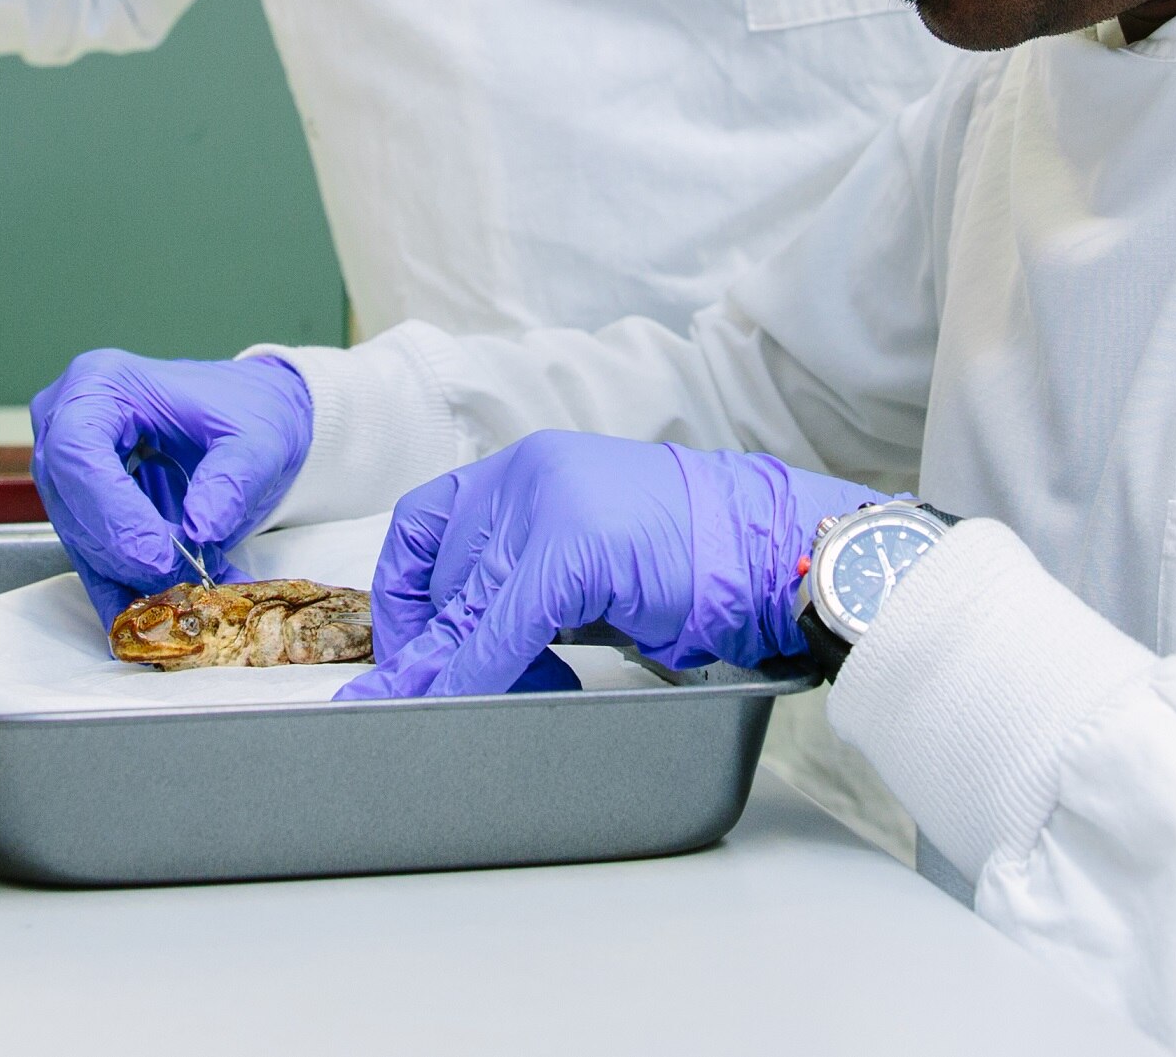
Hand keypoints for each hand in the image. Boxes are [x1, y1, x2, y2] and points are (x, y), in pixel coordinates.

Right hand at [29, 352, 315, 630]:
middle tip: (178, 582)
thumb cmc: (247, 410)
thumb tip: (199, 530)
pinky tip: (152, 613)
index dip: (111, 510)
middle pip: (71, 500)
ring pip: (79, 536)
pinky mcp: (83, 507)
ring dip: (127, 575)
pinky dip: (123, 588)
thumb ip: (231, 480)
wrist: (252, 417)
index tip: (158, 554)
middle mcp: (69, 421)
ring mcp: (70, 467)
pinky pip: (92, 556)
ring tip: (184, 593)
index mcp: (102, 384)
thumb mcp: (258, 438)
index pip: (79, 451)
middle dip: (123, 552)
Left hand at [338, 431, 875, 699]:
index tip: (401, 647)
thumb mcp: (586, 571)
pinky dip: (472, 674)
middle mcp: (532, 476)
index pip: (426, 523)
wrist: (773, 547)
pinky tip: (460, 705)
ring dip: (438, 665)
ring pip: (462, 599)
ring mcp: (553, 507)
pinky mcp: (575, 550)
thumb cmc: (694, 561)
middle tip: (418, 693)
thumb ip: (519, 593)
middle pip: (438, 567)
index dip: (402, 592)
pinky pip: (499, 626)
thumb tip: (451, 654)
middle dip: (423, 640)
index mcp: (530, 469)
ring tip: (440, 704)